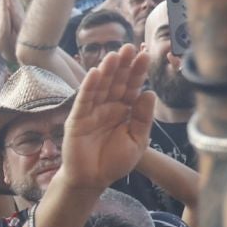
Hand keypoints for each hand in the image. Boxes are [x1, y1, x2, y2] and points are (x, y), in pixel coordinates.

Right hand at [58, 46, 152, 189]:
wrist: (93, 180)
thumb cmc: (114, 162)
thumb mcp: (138, 141)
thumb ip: (143, 118)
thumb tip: (149, 92)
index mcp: (125, 111)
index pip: (132, 87)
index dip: (138, 72)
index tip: (146, 55)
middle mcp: (108, 107)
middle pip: (117, 82)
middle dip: (123, 65)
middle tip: (130, 47)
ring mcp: (92, 112)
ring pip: (101, 87)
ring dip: (107, 71)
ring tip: (114, 55)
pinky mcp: (77, 119)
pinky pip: (84, 101)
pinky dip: (89, 87)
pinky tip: (95, 74)